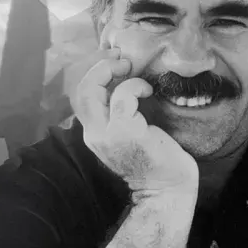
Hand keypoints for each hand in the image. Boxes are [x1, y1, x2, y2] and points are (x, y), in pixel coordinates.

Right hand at [69, 49, 198, 197]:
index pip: (81, 96)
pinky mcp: (125, 132)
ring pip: (90, 91)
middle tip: (119, 58)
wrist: (167, 189)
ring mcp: (106, 134)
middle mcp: (94, 134)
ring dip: (108, 70)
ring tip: (128, 66)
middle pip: (80, 90)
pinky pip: (122, 96)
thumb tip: (125, 78)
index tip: (114, 62)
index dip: (94, 74)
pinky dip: (134, 86)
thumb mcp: (130, 132)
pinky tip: (148, 90)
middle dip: (97, 67)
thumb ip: (120, 112)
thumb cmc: (156, 159)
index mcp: (94, 133)